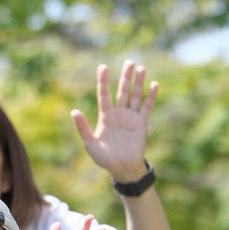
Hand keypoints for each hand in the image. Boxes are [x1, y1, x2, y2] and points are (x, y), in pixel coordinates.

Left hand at [71, 60, 158, 182]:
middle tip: (129, 61)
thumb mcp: (90, 143)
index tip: (103, 66)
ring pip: (135, 96)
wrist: (122, 168)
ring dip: (138, 83)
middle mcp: (119, 113)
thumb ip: (83, 127)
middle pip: (122, 91)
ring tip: (141, 68)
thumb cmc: (104, 158)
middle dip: (125, 77)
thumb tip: (74, 111)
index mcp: (105, 116)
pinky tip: (154, 84)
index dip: (103, 81)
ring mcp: (131, 117)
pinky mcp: (141, 123)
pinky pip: (146, 107)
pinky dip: (150, 96)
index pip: (104, 94)